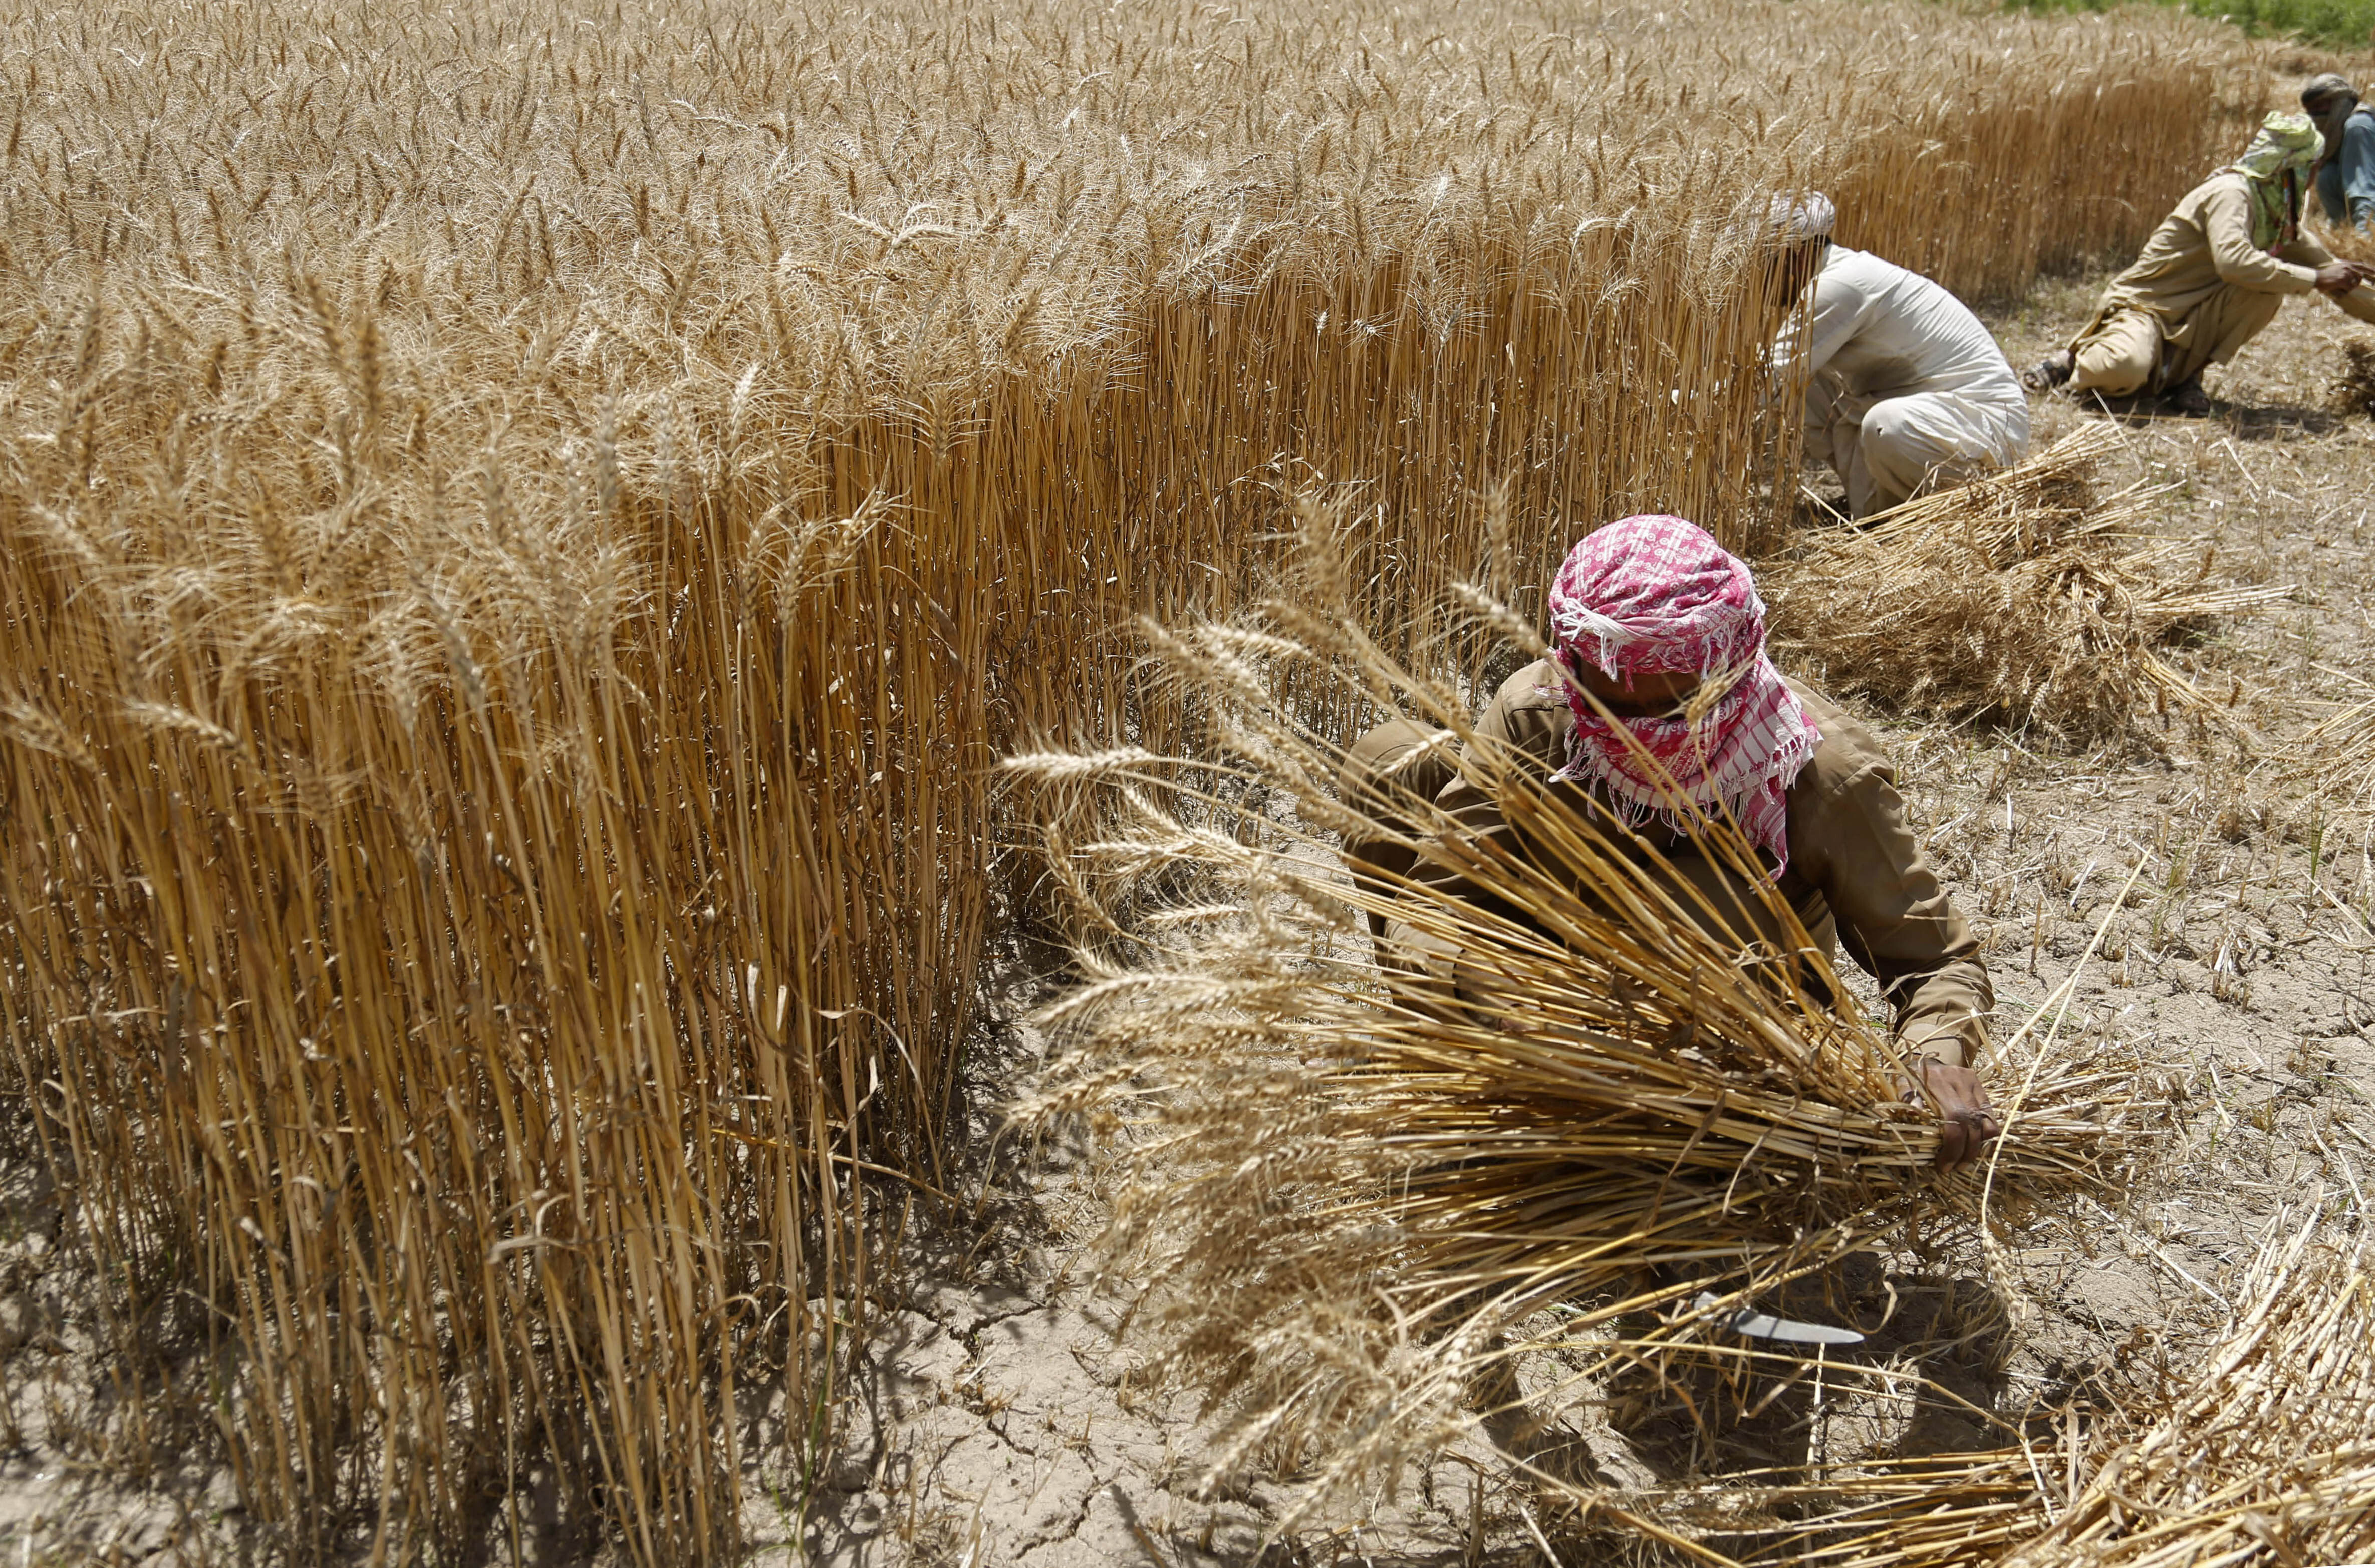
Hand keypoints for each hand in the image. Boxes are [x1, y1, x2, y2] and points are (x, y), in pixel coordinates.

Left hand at [1898, 1057, 2001, 1172]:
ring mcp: (1971, 1082)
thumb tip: (1914, 1112)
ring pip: (1984, 1121)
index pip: (1953, 1119)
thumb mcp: (1901, 1084)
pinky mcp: (1980, 1085)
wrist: (1924, 1058)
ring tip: (1965, 1160)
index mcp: (1937, 1081)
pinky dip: (1986, 1133)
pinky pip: (1990, 1114)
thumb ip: (1906, 1096)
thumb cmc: (1910, 1078)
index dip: (1952, 1146)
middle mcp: (1958, 1080)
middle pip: (1970, 1123)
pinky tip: (1975, 1145)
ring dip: (1977, 1146)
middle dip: (1965, 1151)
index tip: (1944, 1165)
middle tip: (1955, 1167)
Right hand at [2314, 262, 2362, 294]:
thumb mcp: (2336, 268)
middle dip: (2357, 283)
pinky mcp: (2343, 280)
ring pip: (2354, 284)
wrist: (2316, 278)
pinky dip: (2345, 291)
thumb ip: (2345, 269)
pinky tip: (2338, 289)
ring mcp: (2346, 273)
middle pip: (2360, 276)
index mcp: (2347, 264)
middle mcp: (2348, 267)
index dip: (2370, 268)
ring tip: (2340, 288)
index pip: (2362, 265)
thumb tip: (2354, 276)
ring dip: (2348, 288)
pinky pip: (2349, 288)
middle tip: (2348, 287)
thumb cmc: (2324, 275)